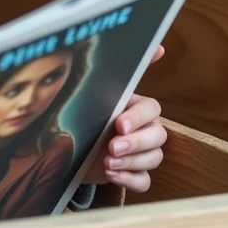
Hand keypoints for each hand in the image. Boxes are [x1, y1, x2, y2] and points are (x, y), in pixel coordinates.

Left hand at [82, 45, 166, 192]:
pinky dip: (130, 179)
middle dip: (136, 143)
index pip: (152, 109)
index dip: (138, 118)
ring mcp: (141, 152)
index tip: (119, 125)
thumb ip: (121, 72)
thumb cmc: (87, 115)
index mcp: (137, 107)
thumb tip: (155, 46)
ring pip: (155, 158)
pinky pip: (146, 180)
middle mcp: (145, 128)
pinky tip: (112, 174)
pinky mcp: (134, 173)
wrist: (69, 145)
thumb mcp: (96, 94)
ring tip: (108, 162)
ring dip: (132, 162)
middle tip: (113, 146)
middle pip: (158, 136)